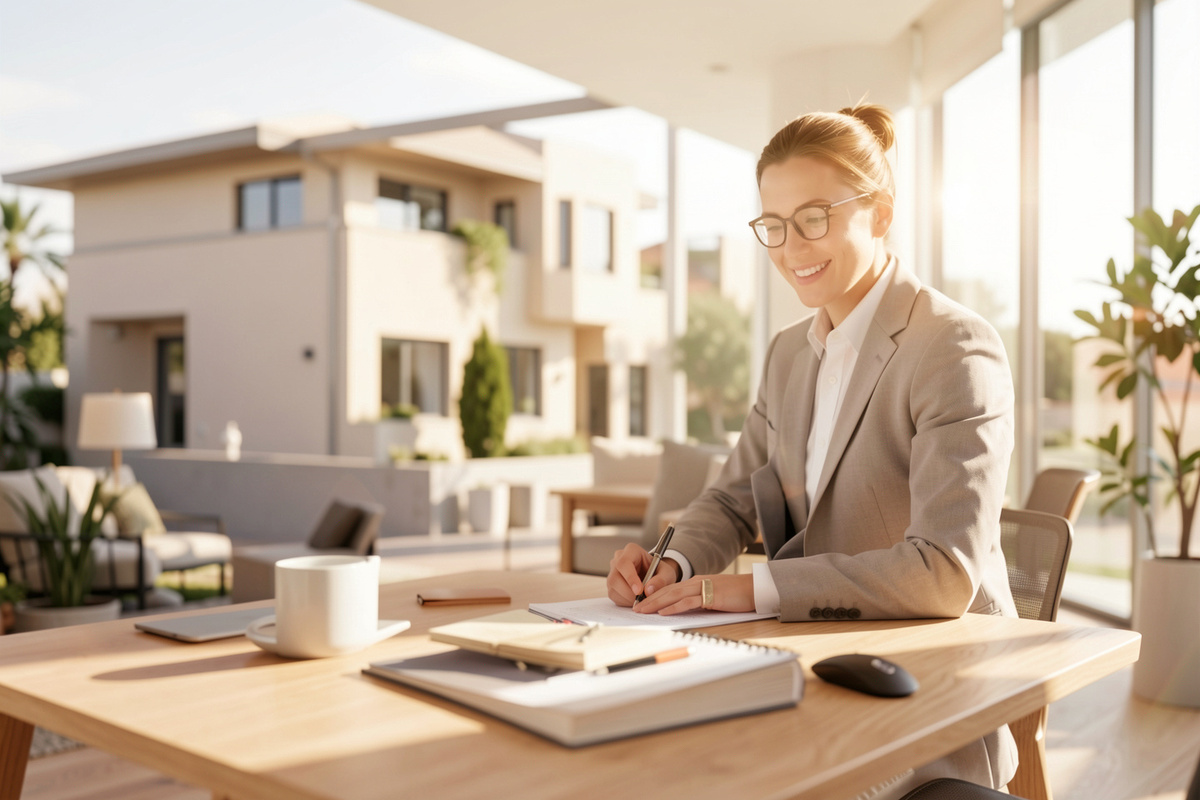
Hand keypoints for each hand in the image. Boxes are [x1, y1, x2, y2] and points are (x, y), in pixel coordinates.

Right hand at [607, 543, 679, 606]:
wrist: (655, 576)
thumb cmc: (659, 571)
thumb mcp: (667, 573)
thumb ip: (661, 580)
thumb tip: (649, 590)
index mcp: (632, 551)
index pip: (624, 563)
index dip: (630, 577)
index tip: (639, 591)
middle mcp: (618, 559)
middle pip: (615, 577)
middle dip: (629, 592)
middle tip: (643, 599)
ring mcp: (612, 572)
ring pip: (613, 588)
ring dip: (627, 598)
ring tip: (642, 599)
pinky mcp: (611, 585)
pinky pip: (614, 595)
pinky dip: (625, 601)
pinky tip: (636, 599)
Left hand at [633, 573, 755, 615]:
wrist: (754, 589)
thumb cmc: (736, 595)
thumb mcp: (713, 597)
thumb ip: (699, 601)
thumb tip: (684, 611)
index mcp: (696, 582)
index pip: (671, 589)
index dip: (655, 596)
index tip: (642, 604)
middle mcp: (696, 582)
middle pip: (668, 590)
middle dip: (649, 600)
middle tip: (635, 608)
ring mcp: (703, 588)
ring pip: (674, 595)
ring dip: (656, 603)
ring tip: (643, 611)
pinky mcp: (711, 596)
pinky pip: (688, 602)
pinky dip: (674, 607)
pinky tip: (664, 612)